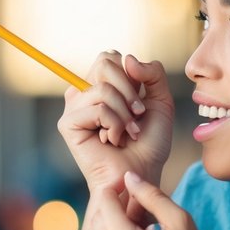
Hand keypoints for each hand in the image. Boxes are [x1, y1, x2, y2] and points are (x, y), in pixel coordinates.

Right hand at [58, 51, 173, 193]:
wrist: (143, 172)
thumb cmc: (149, 142)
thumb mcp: (160, 99)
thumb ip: (152, 72)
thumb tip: (126, 58)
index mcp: (101, 85)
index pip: (111, 57)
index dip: (132, 76)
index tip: (140, 103)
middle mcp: (84, 93)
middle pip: (104, 64)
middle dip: (129, 91)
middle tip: (136, 116)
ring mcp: (74, 108)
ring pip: (103, 89)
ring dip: (124, 114)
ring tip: (127, 132)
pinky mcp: (68, 124)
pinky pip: (98, 109)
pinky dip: (114, 125)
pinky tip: (112, 140)